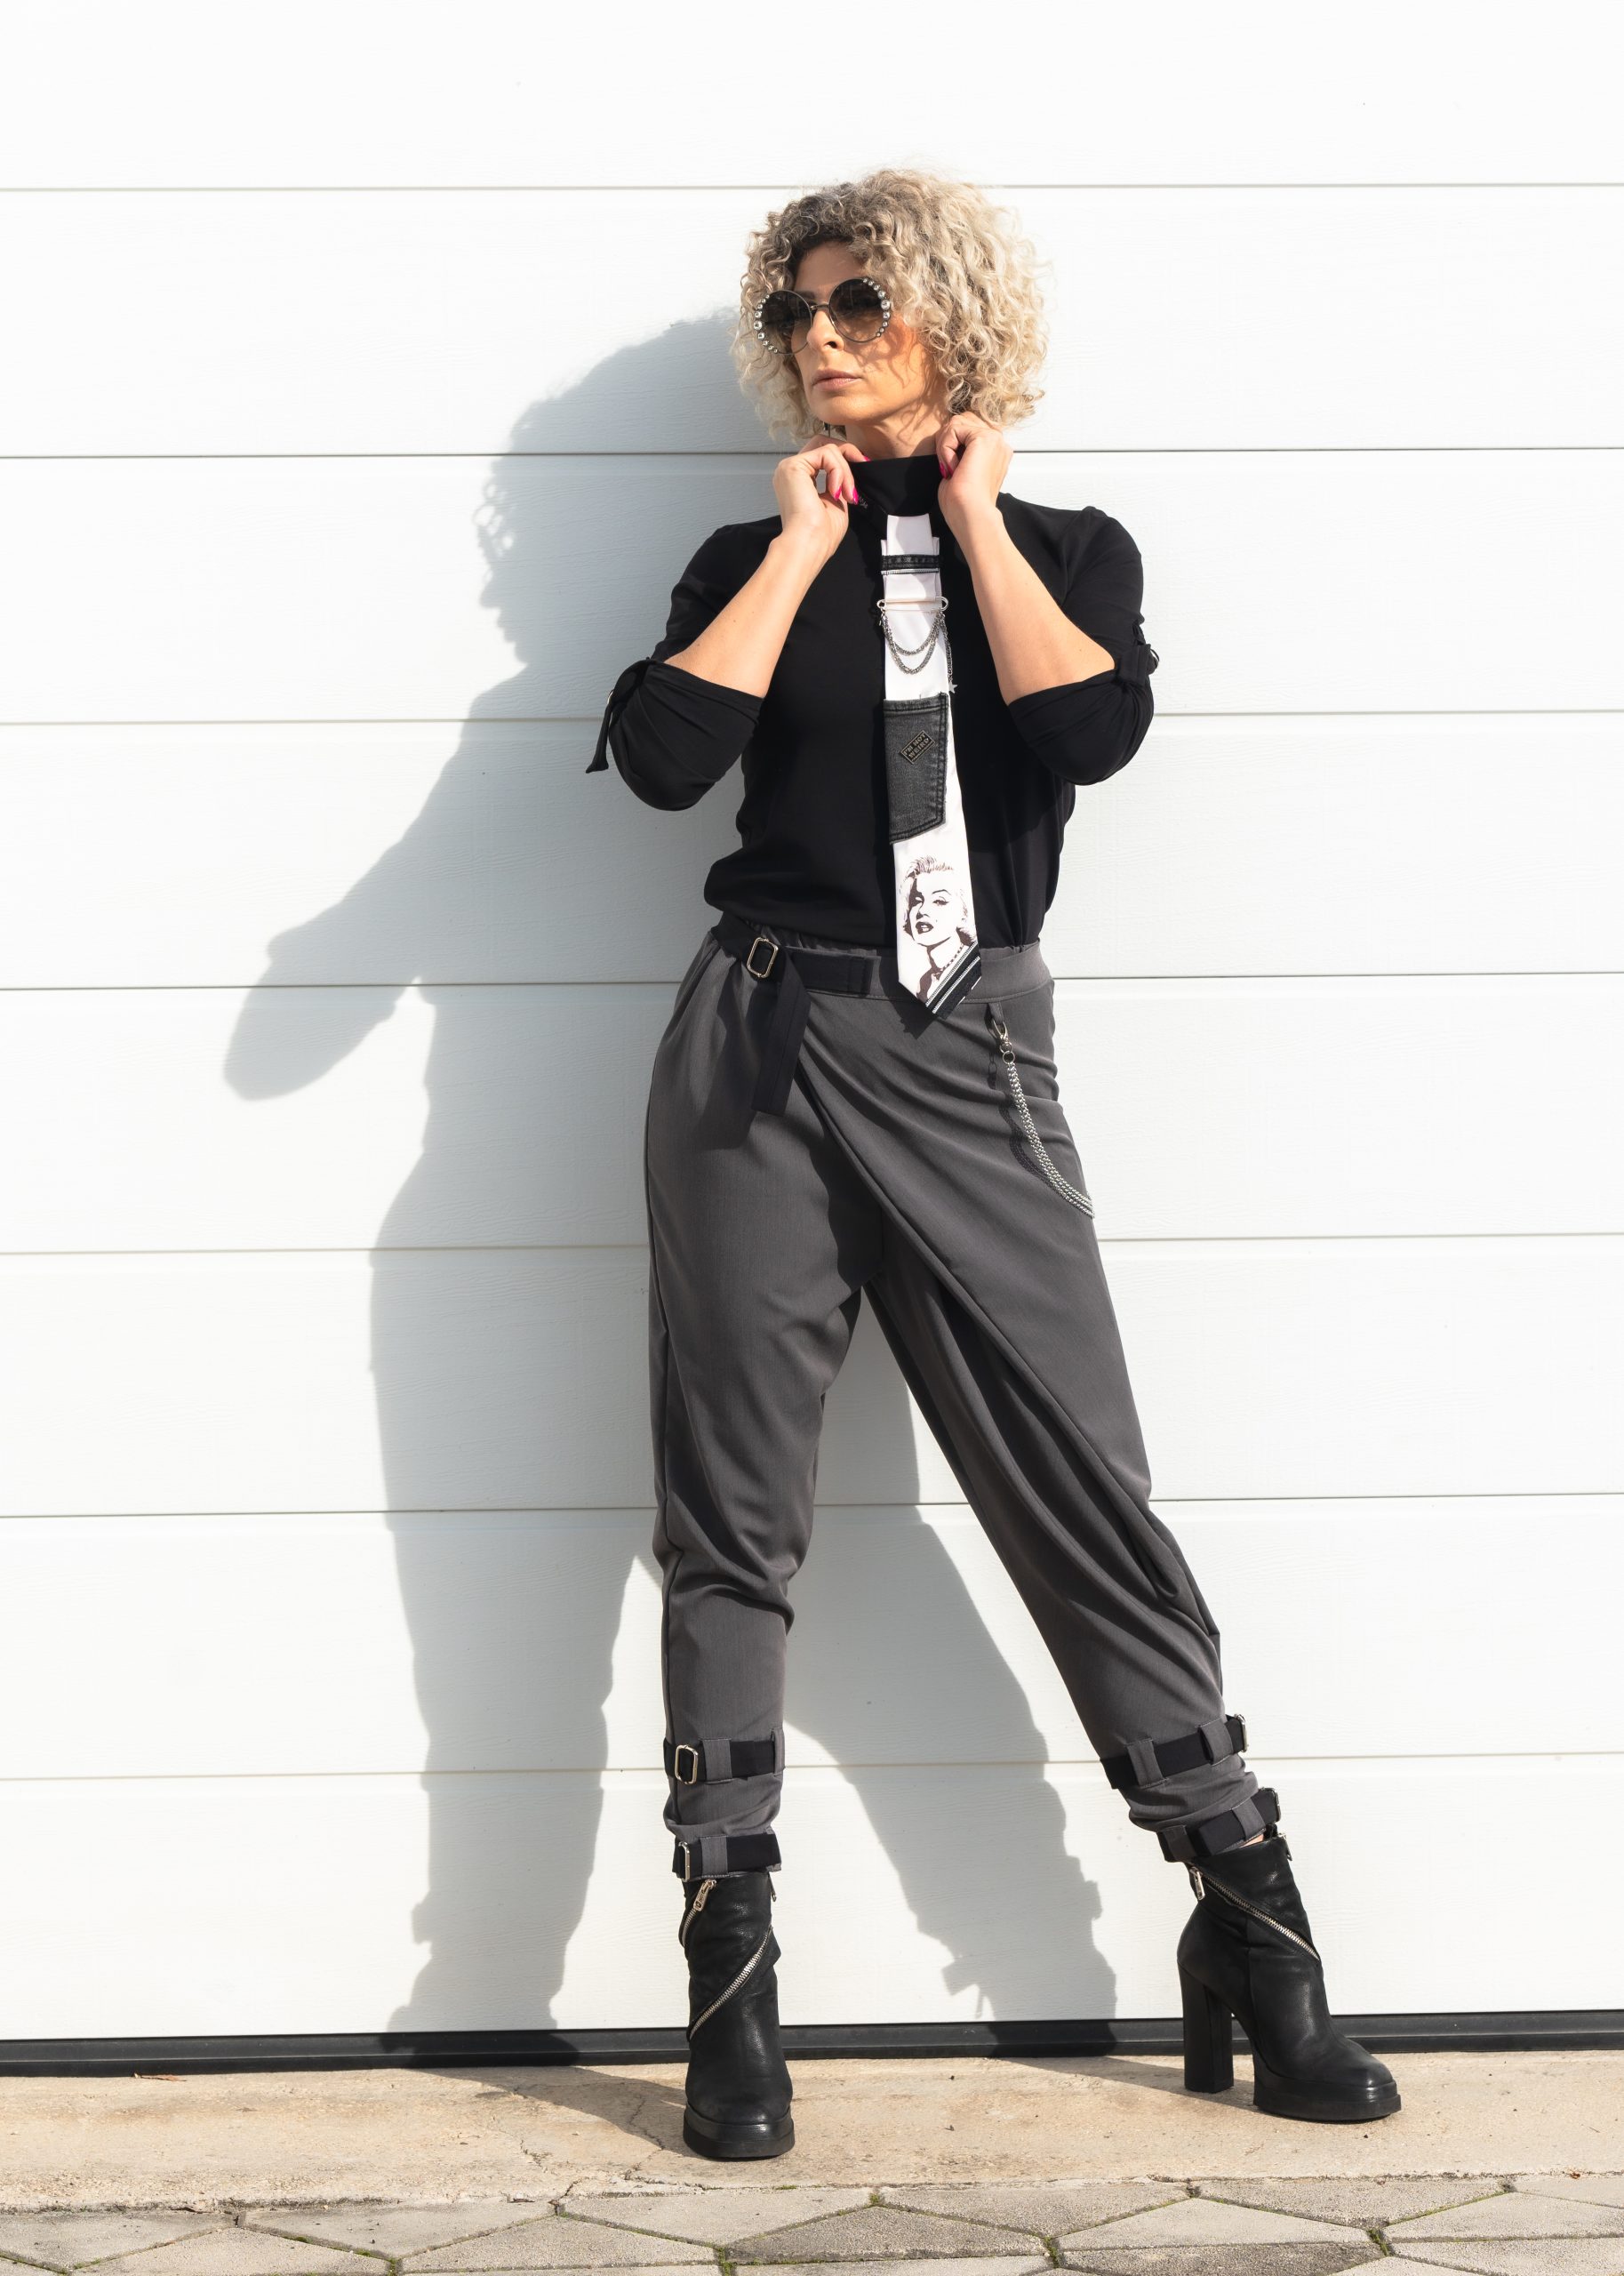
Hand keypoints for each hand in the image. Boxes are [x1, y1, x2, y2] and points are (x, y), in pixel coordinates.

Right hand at [772, 439, 868, 565]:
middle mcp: (790, 471)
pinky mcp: (793, 466)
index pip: (822, 456)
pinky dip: (838, 471)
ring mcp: (789, 467)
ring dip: (845, 471)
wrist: (809, 546)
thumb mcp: (836, 502)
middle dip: (847, 453)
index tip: (863, 467)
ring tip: (847, 494)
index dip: (845, 458)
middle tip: (863, 465)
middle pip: (823, 443)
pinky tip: (837, 491)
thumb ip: (838, 482)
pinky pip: (826, 454)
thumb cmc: (821, 535)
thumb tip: (849, 469)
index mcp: (798, 481)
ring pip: (828, 449)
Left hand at [933, 411, 1010, 541]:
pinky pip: (953, 429)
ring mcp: (994, 439)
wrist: (971, 516)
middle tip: (947, 468)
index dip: (950, 445)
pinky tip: (952, 467)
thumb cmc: (964, 504)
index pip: (966, 428)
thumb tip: (946, 435)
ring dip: (945, 445)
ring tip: (950, 468)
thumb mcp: (960, 470)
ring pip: (956, 423)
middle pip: (962, 421)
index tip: (950, 470)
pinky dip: (945, 448)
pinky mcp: (984, 438)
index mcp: (995, 451)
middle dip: (946, 441)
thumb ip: (959, 450)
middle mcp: (998, 443)